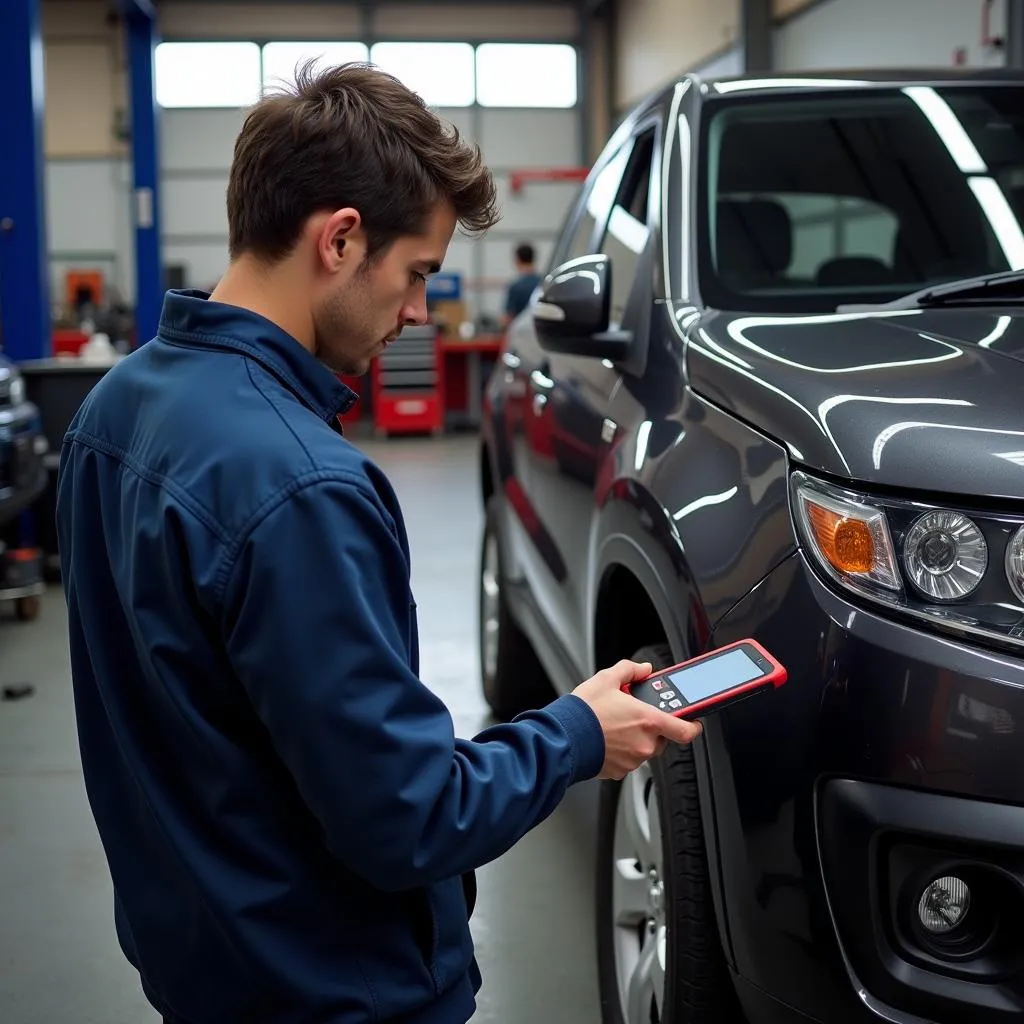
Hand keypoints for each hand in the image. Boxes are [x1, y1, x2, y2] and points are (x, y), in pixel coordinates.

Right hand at [572, 659, 702, 779]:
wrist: (563, 739)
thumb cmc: (584, 712)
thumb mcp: (605, 679)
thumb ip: (630, 670)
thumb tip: (643, 669)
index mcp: (648, 720)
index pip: (686, 730)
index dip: (693, 726)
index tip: (693, 722)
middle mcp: (645, 743)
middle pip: (661, 738)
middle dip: (651, 727)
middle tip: (634, 716)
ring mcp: (633, 760)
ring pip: (643, 749)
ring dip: (635, 739)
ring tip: (614, 726)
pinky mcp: (619, 771)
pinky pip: (628, 760)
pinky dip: (621, 751)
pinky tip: (606, 740)